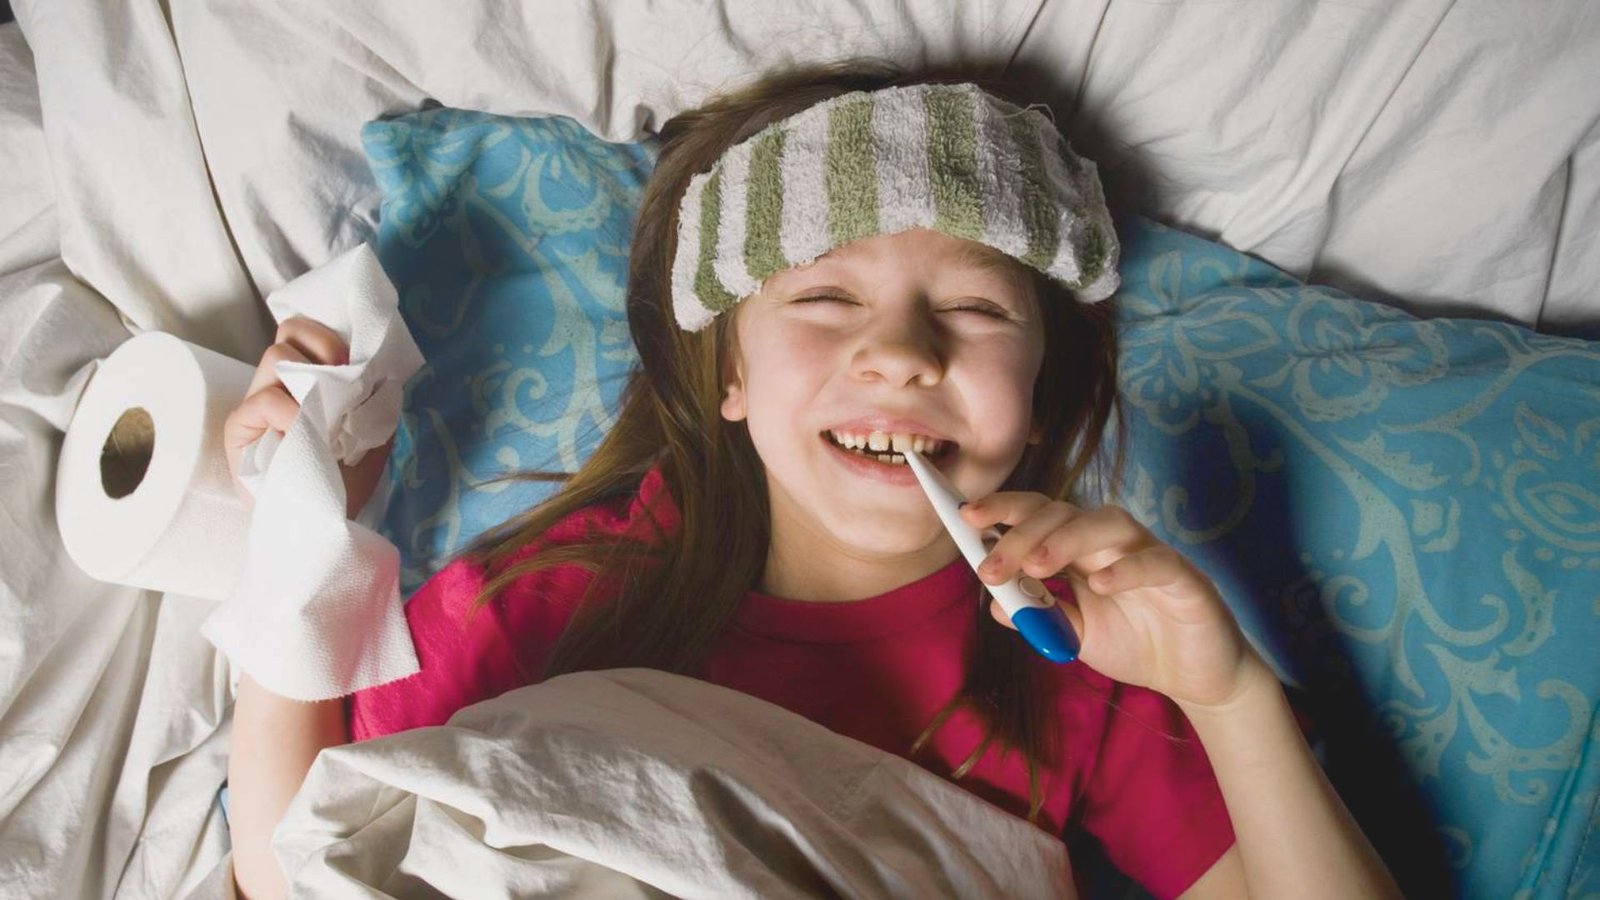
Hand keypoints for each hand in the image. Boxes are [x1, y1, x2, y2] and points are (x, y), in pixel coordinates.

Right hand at [222, 317, 393, 520]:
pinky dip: (293, 412)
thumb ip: (371, 398)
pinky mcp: (238, 428)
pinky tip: (307, 435)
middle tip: (344, 376)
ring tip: (326, 412)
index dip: (327, 336)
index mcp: (302, 383)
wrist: (323, 525)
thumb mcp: (370, 433)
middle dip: (322, 346)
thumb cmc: (344, 482)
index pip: (301, 332)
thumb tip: (381, 366)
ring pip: (274, 357)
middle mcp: (275, 387)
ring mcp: (254, 406)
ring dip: (310, 378)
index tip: (354, 360)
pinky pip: (266, 400)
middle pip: (287, 334)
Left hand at [960, 493, 1263, 709]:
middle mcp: (1112, 542)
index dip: (1004, 510)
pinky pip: (1155, 562)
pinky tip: (1101, 585)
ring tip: (1036, 567)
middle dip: (1021, 534)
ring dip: (1066, 540)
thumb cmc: (1136, 643)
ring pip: (1107, 523)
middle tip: (991, 567)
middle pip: (1063, 513)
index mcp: (1082, 549)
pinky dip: (1127, 569)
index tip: (966, 518)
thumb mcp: (1074, 634)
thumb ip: (1040, 616)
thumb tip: (995, 605)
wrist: (1194, 676)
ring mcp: (1149, 554)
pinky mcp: (1184, 578)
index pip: (1039, 515)